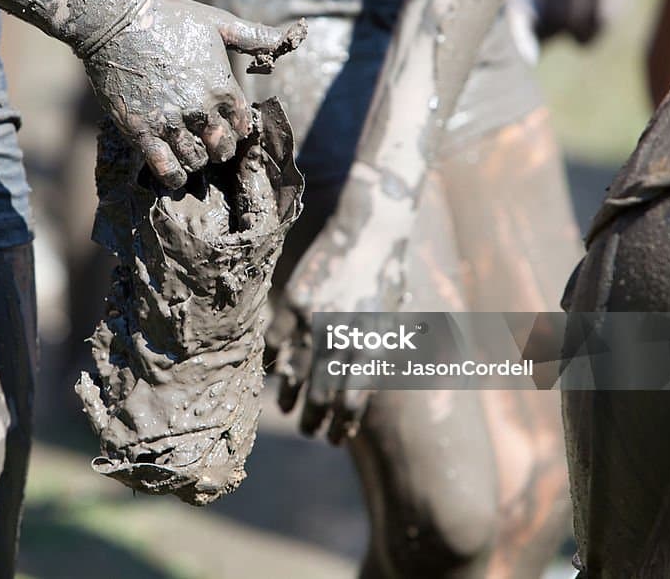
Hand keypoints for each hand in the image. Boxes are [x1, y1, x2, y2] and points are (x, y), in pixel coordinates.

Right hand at [83, 0, 305, 188]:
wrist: (117, 22)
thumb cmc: (169, 17)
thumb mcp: (217, 21)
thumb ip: (252, 36)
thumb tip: (285, 38)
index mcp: (222, 86)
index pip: (241, 125)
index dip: (235, 128)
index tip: (226, 126)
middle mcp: (200, 109)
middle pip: (221, 148)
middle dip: (218, 149)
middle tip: (209, 145)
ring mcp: (171, 123)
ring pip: (195, 161)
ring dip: (196, 162)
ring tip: (189, 154)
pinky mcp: (143, 132)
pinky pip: (165, 167)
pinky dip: (174, 176)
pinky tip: (175, 173)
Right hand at [266, 170, 412, 443]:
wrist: (370, 232)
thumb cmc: (388, 278)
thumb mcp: (395, 321)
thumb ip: (380, 355)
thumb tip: (363, 390)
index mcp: (374, 346)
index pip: (353, 400)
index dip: (342, 424)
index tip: (336, 438)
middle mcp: (345, 337)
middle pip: (323, 394)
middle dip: (315, 420)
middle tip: (310, 432)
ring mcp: (317, 319)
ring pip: (297, 372)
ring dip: (292, 398)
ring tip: (289, 410)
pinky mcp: (296, 301)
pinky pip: (278, 340)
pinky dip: (274, 361)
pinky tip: (275, 375)